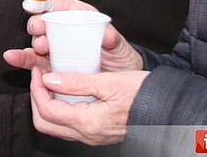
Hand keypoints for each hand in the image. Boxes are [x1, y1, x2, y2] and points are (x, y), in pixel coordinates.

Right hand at [2, 0, 141, 73]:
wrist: (117, 81)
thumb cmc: (118, 57)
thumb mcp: (119, 47)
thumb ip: (113, 40)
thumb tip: (108, 35)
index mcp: (75, 15)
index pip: (54, 0)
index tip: (38, 4)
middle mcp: (60, 28)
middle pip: (41, 18)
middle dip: (37, 22)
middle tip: (41, 30)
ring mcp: (52, 47)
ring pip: (34, 38)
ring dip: (33, 41)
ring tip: (40, 48)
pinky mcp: (48, 65)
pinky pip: (31, 60)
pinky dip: (20, 59)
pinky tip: (11, 58)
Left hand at [29, 65, 146, 144]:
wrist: (170, 110)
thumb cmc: (145, 94)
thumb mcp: (110, 81)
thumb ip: (77, 82)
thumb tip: (48, 78)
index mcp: (88, 123)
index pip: (47, 110)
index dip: (36, 88)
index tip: (39, 68)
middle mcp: (88, 135)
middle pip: (45, 123)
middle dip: (36, 98)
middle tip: (40, 75)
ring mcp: (93, 136)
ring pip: (55, 127)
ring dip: (46, 104)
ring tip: (50, 80)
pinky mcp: (98, 133)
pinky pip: (68, 125)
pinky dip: (59, 108)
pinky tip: (66, 90)